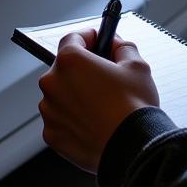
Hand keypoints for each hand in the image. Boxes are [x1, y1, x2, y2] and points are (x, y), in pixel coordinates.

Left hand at [38, 28, 160, 173]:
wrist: (132, 148)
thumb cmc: (134, 108)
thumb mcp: (137, 66)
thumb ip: (124, 48)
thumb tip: (118, 46)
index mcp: (70, 61)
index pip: (73, 38)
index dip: (88, 38)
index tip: (98, 41)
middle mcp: (52, 83)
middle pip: (65, 68)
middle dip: (83, 70)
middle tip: (105, 78)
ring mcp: (49, 111)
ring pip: (61, 95)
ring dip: (76, 96)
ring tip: (102, 106)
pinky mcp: (51, 134)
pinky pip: (60, 120)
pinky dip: (73, 119)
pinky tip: (94, 123)